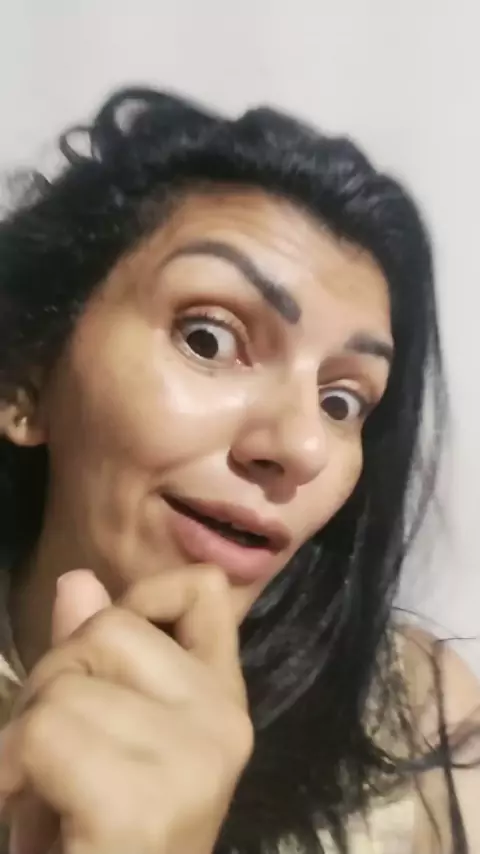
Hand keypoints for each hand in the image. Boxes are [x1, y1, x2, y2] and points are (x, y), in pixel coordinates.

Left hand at [0, 567, 252, 853]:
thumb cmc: (93, 836)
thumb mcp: (93, 738)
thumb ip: (91, 662)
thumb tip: (77, 581)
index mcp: (219, 699)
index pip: (204, 591)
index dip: (142, 595)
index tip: (102, 651)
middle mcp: (224, 721)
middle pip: (106, 629)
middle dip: (51, 680)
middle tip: (48, 752)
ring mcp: (196, 759)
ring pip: (65, 687)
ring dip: (22, 734)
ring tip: (39, 788)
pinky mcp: (147, 803)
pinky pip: (44, 734)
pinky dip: (10, 766)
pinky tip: (24, 805)